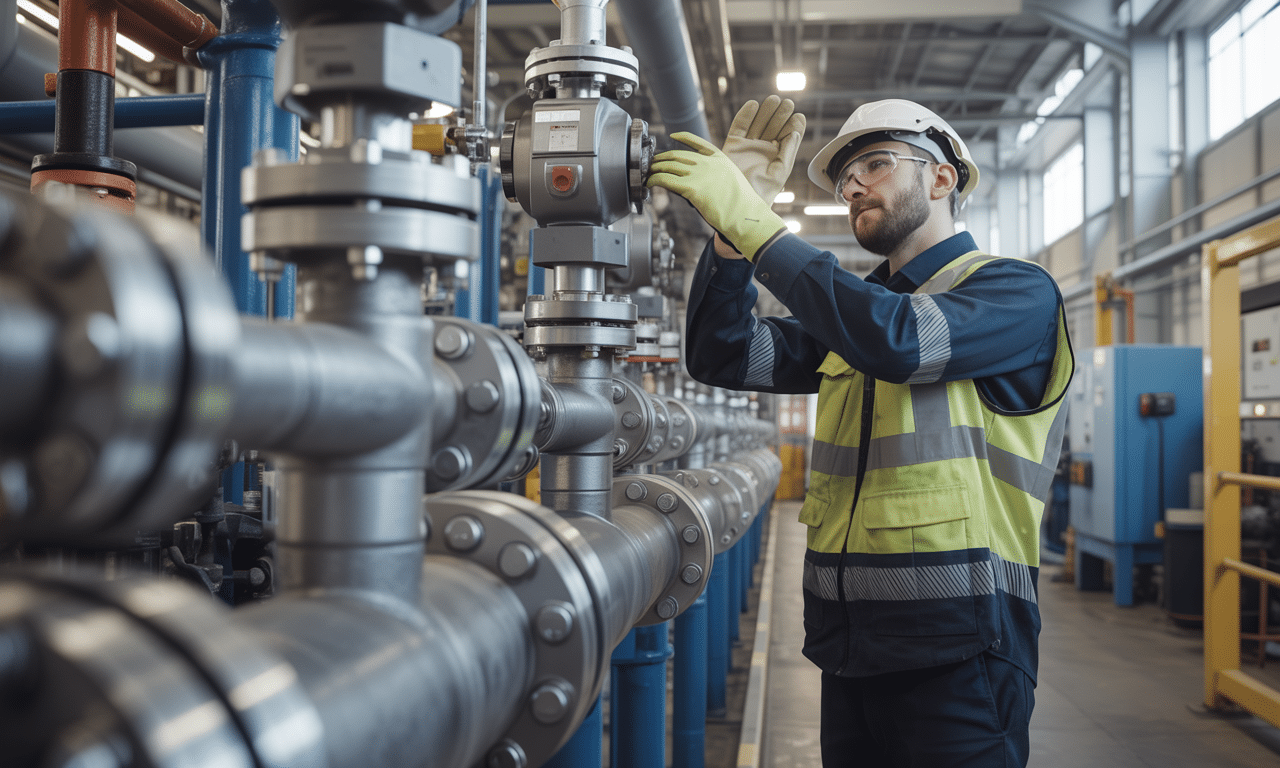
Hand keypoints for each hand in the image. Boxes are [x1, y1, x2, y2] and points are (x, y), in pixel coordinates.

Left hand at [647, 132, 786, 261]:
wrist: (746, 217)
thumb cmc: (741, 207)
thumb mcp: (732, 181)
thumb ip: (715, 176)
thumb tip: (696, 182)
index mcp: (720, 159)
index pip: (698, 142)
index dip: (683, 137)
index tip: (672, 135)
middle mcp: (708, 163)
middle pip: (678, 155)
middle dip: (662, 158)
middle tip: (653, 163)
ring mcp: (700, 174)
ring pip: (670, 166)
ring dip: (656, 169)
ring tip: (648, 173)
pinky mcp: (692, 188)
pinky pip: (666, 180)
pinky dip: (655, 180)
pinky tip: (650, 183)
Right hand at [722, 95, 805, 203]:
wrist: (734, 204)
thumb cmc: (759, 195)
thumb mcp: (779, 174)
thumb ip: (787, 153)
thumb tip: (795, 133)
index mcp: (777, 159)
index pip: (787, 138)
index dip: (793, 126)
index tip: (798, 117)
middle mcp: (763, 151)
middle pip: (773, 128)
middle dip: (781, 115)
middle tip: (787, 104)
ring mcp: (747, 147)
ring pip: (758, 124)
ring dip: (766, 112)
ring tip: (774, 100)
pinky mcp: (732, 146)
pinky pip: (739, 127)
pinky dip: (745, 115)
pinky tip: (754, 105)